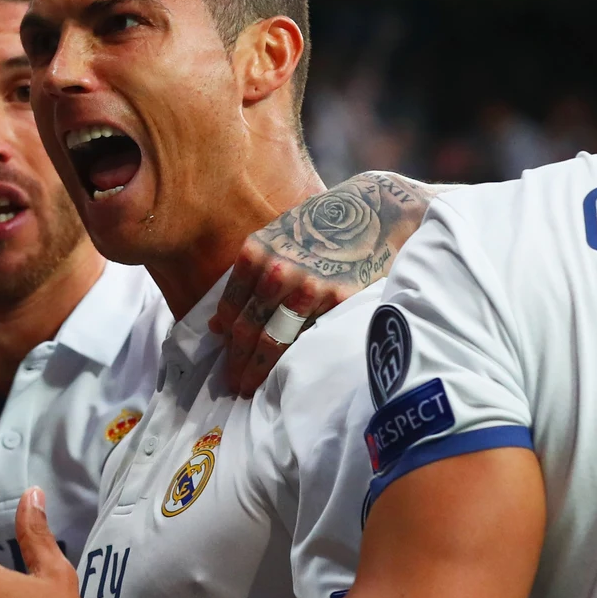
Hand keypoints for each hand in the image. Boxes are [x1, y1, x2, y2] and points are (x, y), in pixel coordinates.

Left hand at [215, 172, 445, 394]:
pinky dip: (296, 360)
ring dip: (260, 369)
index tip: (224, 357)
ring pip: (276, 342)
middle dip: (238, 361)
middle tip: (235, 384)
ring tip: (253, 387)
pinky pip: (309, 339)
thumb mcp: (280, 238)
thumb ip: (251, 277)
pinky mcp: (339, 301)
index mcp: (258, 253)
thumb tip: (219, 323)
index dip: (226, 338)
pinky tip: (290, 375)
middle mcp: (279, 271)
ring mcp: (309, 288)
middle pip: (249, 329)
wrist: (377, 210)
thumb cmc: (325, 225)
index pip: (232, 308)